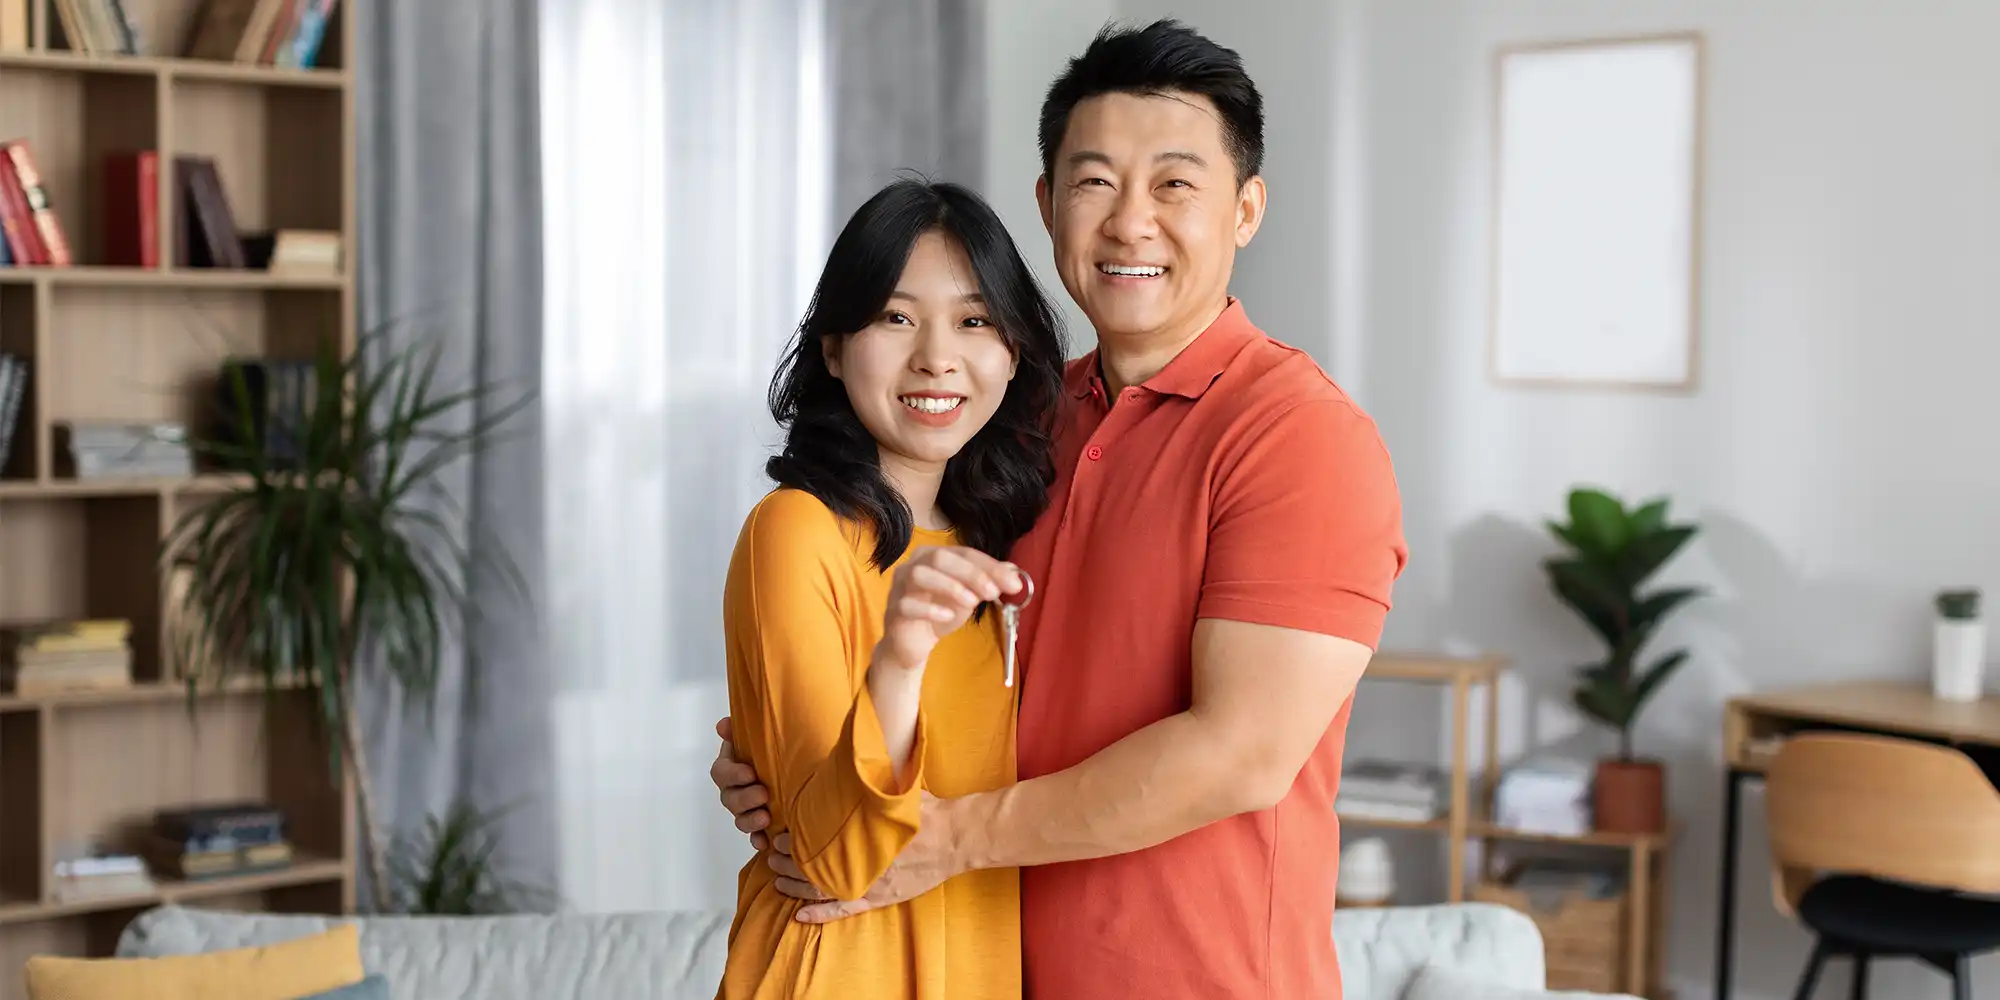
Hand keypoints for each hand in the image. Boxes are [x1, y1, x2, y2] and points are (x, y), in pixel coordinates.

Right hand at [711, 717, 771, 850]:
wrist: (795, 768)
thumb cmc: (771, 751)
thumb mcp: (757, 738)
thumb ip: (738, 730)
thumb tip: (723, 724)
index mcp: (730, 768)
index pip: (721, 772)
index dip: (733, 774)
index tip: (750, 773)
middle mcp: (734, 791)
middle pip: (730, 799)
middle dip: (745, 798)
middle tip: (763, 795)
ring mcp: (746, 810)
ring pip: (740, 819)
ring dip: (750, 821)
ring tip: (766, 818)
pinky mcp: (760, 827)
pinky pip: (754, 837)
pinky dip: (758, 840)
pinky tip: (765, 843)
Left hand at [771, 792, 965, 922]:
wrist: (955, 837)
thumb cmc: (926, 812)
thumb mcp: (895, 787)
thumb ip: (869, 784)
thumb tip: (851, 760)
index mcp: (860, 838)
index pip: (817, 845)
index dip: (795, 844)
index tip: (781, 835)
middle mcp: (860, 864)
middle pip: (813, 867)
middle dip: (789, 862)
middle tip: (774, 853)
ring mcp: (868, 885)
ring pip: (821, 892)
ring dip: (796, 887)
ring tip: (777, 880)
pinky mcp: (879, 898)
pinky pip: (843, 911)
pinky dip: (820, 916)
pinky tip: (800, 917)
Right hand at [878, 546, 1023, 672]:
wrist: (913, 643)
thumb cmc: (940, 612)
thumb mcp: (969, 596)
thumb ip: (988, 583)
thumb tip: (1014, 572)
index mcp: (933, 555)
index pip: (963, 553)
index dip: (989, 566)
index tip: (1013, 583)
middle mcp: (913, 565)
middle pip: (940, 558)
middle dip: (971, 573)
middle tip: (993, 592)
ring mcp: (899, 587)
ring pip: (920, 575)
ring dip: (950, 587)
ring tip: (972, 603)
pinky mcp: (893, 610)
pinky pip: (907, 604)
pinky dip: (930, 609)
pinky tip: (947, 616)